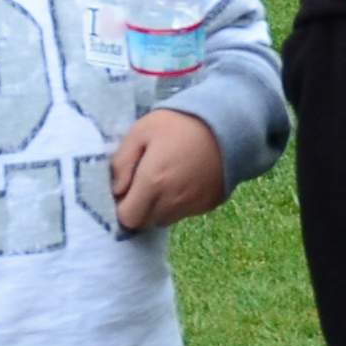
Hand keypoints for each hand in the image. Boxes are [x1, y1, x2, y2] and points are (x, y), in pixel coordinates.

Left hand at [109, 106, 228, 230]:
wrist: (229, 123)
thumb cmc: (179, 123)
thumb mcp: (141, 131)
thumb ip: (122, 162)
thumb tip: (116, 190)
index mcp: (153, 183)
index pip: (128, 218)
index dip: (122, 207)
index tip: (125, 190)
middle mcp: (172, 201)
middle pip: (145, 223)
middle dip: (138, 209)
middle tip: (140, 184)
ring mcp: (193, 206)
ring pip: (164, 220)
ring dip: (157, 208)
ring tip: (162, 181)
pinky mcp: (208, 205)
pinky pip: (183, 213)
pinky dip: (177, 204)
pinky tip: (182, 181)